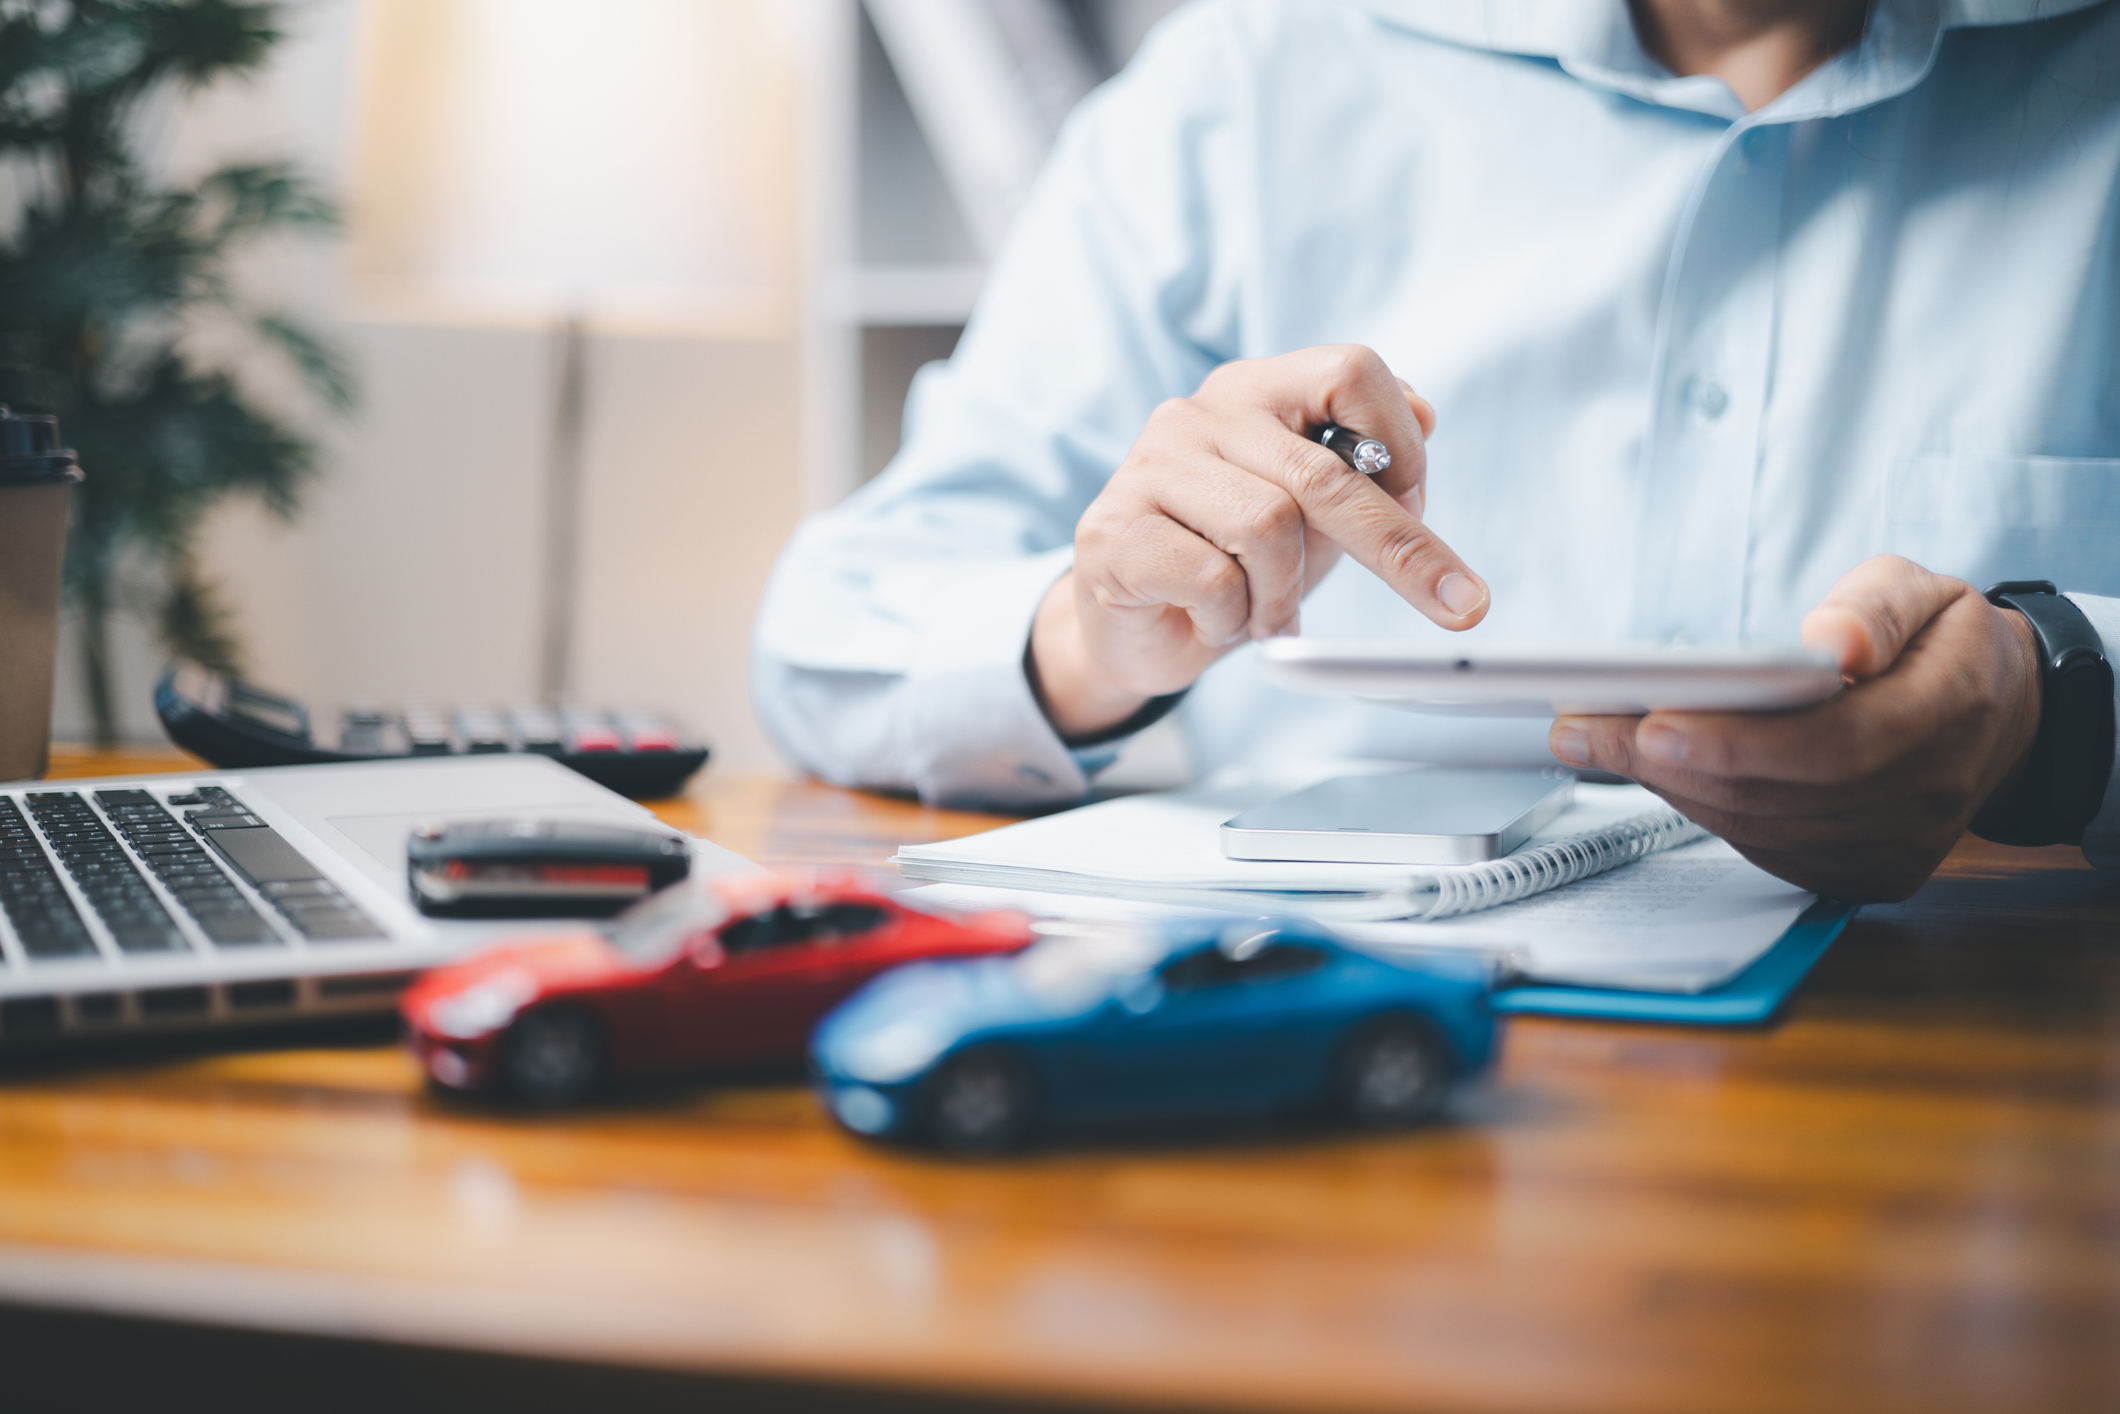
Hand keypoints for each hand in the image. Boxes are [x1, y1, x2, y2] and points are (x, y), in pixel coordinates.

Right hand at [1030, 345, 1488, 737]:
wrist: (1135, 629)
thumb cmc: (1234, 562)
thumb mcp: (1316, 517)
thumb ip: (1365, 470)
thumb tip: (1424, 416)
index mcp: (1258, 391)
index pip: (1350, 371)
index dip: (1401, 441)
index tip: (1419, 505)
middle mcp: (1200, 413)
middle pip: (1322, 472)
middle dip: (1397, 547)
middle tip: (1459, 606)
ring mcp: (1150, 468)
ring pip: (1269, 530)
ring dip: (1284, 595)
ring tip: (1265, 615)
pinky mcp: (1113, 532)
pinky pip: (1214, 580)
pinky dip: (1232, 619)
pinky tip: (1212, 620)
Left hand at [1549, 556, 2044, 900]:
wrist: (1997, 715)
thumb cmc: (1944, 644)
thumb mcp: (1925, 590)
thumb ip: (1876, 608)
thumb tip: (1833, 642)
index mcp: (1948, 716)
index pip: (1830, 749)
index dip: (1736, 744)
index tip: (1652, 723)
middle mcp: (1924, 798)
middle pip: (1776, 796)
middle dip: (1666, 762)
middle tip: (1581, 727)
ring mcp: (1891, 848)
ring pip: (1758, 828)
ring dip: (1667, 786)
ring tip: (1594, 740)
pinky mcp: (1860, 873)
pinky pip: (1762, 847)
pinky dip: (1699, 806)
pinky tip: (1650, 768)